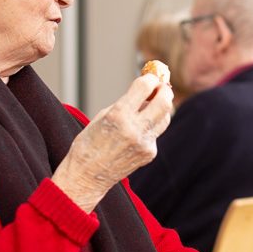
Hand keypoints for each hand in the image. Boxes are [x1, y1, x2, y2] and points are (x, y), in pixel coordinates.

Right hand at [52, 74, 173, 211]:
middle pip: (164, 102)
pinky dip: (150, 127)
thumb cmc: (90, 142)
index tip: (151, 76)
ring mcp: (144, 143)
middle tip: (162, 86)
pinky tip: (139, 129)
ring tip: (153, 104)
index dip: (150, 78)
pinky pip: (155, 134)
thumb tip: (147, 91)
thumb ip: (126, 103)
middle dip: (165, 89)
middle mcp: (134, 129)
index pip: (145, 87)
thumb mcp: (103, 115)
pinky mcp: (149, 154)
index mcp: (118, 115)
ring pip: (165, 118)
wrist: (87, 175)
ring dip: (162, 107)